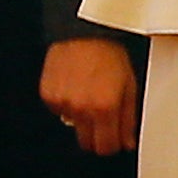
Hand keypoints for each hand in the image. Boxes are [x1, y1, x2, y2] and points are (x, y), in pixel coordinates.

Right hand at [41, 35, 141, 155]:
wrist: (84, 30)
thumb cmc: (109, 53)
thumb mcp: (129, 85)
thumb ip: (128, 118)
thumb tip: (127, 142)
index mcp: (105, 108)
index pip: (105, 147)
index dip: (111, 145)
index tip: (113, 139)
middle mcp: (82, 108)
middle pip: (86, 143)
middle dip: (96, 135)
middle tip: (102, 117)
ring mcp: (62, 102)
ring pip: (72, 125)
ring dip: (80, 116)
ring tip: (88, 92)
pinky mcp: (48, 94)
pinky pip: (58, 110)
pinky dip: (65, 103)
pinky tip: (74, 85)